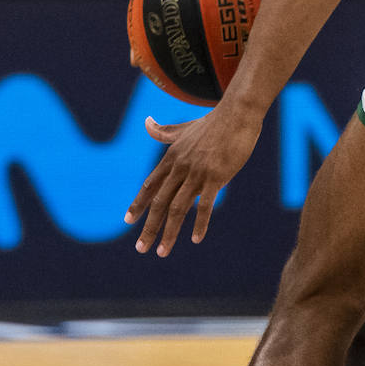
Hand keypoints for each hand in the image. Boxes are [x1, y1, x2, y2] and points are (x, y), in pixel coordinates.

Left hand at [125, 110, 260, 255]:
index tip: (127, 221)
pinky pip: (205, 205)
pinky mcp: (216, 176)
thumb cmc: (213, 122)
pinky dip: (200, 224)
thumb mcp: (185, 128)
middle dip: (149, 227)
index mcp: (172, 157)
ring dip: (169, 232)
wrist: (237, 114)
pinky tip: (196, 239)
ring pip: (178, 208)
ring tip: (162, 251)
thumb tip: (146, 122)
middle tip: (141, 248)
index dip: (138, 204)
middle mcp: (180, 167)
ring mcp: (198, 173)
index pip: (150, 185)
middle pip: (160, 202)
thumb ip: (165, 131)